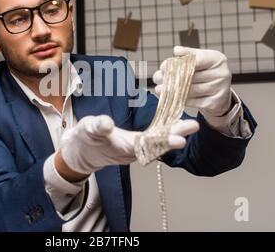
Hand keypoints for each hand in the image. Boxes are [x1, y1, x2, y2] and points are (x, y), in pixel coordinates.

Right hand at [59, 115, 199, 175]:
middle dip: (176, 135)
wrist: (80, 151)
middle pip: (158, 144)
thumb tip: (107, 123)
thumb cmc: (82, 140)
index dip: (163, 141)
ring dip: (174, 133)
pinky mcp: (136, 144)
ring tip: (191, 124)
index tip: (180, 139)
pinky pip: (154, 139)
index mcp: (123, 148)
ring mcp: (136, 148)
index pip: (147, 145)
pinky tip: (176, 124)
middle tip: (194, 126)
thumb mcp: (85, 130)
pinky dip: (165, 132)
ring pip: (158, 142)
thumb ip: (96, 127)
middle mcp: (133, 151)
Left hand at [153, 46, 232, 117]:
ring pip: (191, 90)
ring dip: (172, 90)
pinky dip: (180, 100)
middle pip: (191, 76)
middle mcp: (222, 73)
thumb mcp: (200, 59)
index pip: (196, 60)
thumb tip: (176, 50)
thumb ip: (188, 54)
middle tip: (157, 78)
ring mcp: (220, 89)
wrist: (219, 92)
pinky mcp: (215, 102)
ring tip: (159, 89)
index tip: (163, 66)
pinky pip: (194, 102)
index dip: (177, 63)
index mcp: (217, 59)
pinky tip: (170, 97)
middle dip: (171, 77)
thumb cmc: (206, 72)